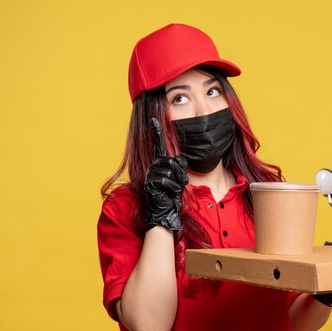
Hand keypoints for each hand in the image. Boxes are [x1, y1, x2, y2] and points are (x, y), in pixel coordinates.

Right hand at [144, 117, 188, 231]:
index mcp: (160, 163)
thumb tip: (179, 160)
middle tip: (179, 184)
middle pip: (173, 160)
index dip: (157, 132)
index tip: (154, 119)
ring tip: (173, 190)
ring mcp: (150, 174)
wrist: (164, 211)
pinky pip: (167, 180)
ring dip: (178, 182)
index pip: (159, 146)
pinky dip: (173, 188)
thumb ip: (179, 166)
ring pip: (171, 170)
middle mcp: (153, 166)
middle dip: (181, 173)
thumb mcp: (179, 178)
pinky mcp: (150, 183)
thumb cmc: (172, 195)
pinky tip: (169, 194)